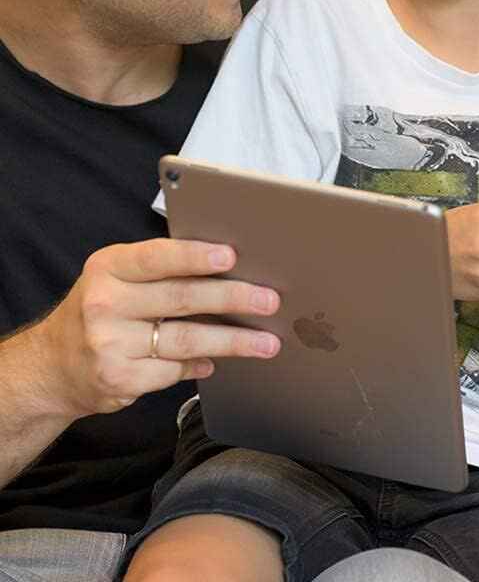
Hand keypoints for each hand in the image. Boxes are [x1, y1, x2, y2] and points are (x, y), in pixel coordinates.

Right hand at [36, 238, 280, 418]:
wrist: (50, 367)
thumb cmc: (102, 310)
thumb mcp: (118, 278)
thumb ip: (163, 270)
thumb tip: (231, 267)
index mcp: (109, 267)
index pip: (157, 257)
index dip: (195, 256)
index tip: (231, 256)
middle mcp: (104, 303)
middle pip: (182, 298)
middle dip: (233, 299)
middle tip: (270, 301)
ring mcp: (108, 344)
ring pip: (186, 339)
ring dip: (233, 341)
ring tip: (266, 342)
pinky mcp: (117, 379)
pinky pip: (173, 370)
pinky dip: (200, 365)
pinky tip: (215, 361)